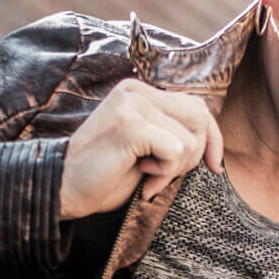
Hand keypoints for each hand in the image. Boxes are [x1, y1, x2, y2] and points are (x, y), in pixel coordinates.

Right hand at [57, 78, 224, 220]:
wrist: (64, 187)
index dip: (213, 138)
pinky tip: (142, 174)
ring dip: (176, 167)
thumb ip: (171, 133)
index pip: (196, 106)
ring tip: (148, 174)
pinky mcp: (131, 124)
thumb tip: (213, 139)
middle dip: (194, 156)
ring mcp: (133, 104)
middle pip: (200, 118)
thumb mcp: (146, 148)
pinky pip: (176, 150)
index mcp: (139, 91)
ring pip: (190, 138)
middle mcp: (136, 90)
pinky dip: (165, 171)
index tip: (214, 166)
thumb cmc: (105, 174)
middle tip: (164, 174)